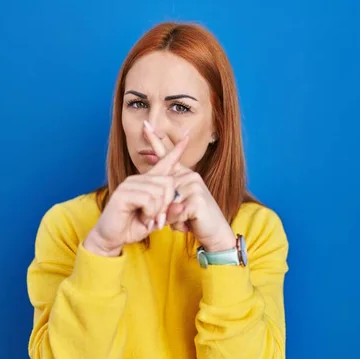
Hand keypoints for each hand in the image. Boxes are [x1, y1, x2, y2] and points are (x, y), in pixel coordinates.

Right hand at [83, 135, 188, 256]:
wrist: (111, 238)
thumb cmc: (133, 227)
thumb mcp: (157, 220)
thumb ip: (170, 212)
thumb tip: (182, 205)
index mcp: (147, 182)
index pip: (164, 163)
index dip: (176, 151)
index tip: (187, 136)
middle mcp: (138, 178)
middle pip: (168, 182)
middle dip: (167, 204)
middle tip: (158, 219)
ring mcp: (129, 184)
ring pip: (159, 192)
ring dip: (157, 211)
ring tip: (147, 219)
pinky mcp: (124, 193)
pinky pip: (149, 199)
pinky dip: (150, 213)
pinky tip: (142, 218)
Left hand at [143, 121, 235, 251]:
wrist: (215, 233)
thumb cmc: (195, 219)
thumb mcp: (178, 205)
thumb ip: (166, 196)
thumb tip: (155, 188)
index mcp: (184, 174)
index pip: (168, 156)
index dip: (155, 141)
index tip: (144, 125)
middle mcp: (190, 176)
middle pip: (160, 190)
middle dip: (162, 211)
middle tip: (178, 219)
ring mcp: (193, 186)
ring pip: (165, 203)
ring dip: (171, 219)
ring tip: (185, 221)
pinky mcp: (195, 199)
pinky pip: (173, 213)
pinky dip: (177, 223)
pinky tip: (188, 224)